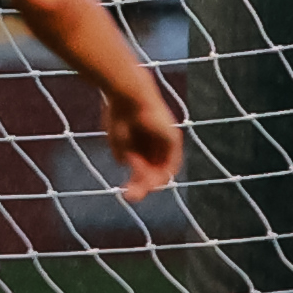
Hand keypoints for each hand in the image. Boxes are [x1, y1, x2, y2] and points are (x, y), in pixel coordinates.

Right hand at [110, 70, 186, 196]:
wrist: (127, 95)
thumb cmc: (118, 113)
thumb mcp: (119, 140)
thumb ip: (124, 154)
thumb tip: (125, 164)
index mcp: (145, 138)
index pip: (147, 165)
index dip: (139, 179)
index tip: (127, 189)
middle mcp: (159, 141)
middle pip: (155, 169)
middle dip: (143, 185)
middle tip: (129, 197)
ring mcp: (167, 140)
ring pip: (161, 169)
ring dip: (147, 180)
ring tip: (132, 181)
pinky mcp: (173, 139)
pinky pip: (168, 165)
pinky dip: (156, 172)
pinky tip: (143, 172)